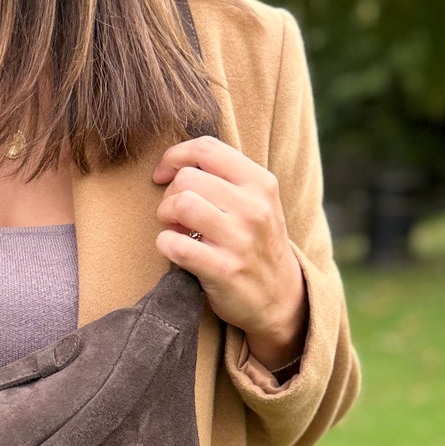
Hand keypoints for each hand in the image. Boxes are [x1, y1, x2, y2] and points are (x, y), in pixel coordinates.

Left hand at [151, 135, 307, 368]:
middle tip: (175, 214)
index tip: (164, 174)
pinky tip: (175, 250)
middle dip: (169, 194)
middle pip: (187, 178)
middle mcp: (254, 207)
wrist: (280, 297)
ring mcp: (240, 239)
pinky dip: (165, 245)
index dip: (175, 156)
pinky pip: (175, 244)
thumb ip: (224, 177)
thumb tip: (174, 163)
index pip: (206, 148)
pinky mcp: (224, 270)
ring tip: (175, 229)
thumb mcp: (256, 201)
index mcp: (260, 183)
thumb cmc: (256, 242)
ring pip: (181, 204)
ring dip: (166, 216)